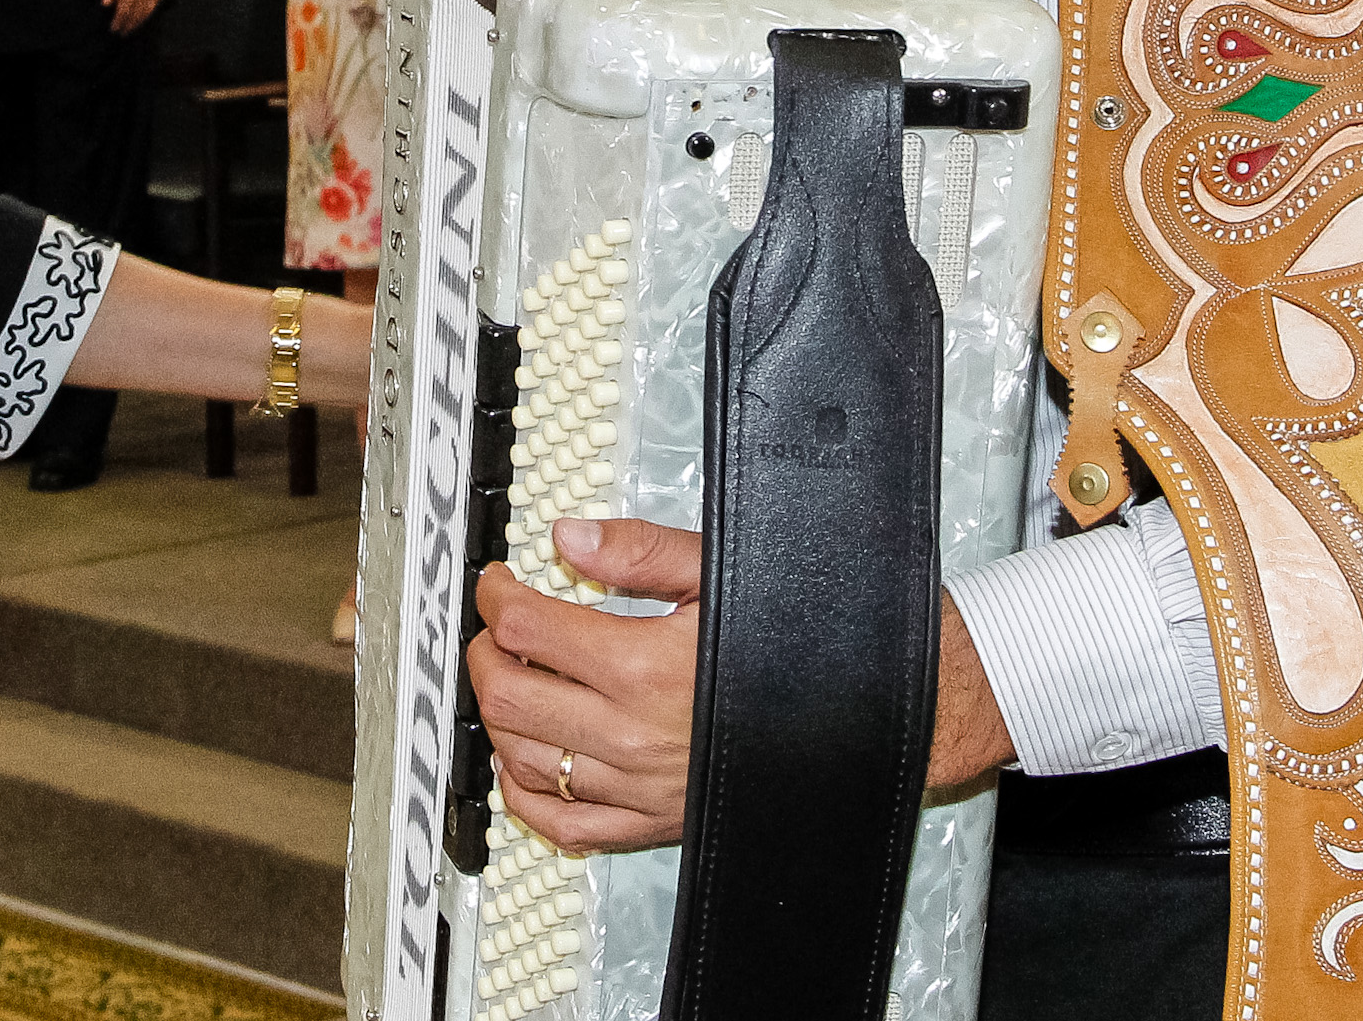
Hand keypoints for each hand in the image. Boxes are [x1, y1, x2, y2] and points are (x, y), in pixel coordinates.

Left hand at [102, 0, 164, 32]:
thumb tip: (106, 4)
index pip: (123, 9)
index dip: (119, 21)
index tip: (114, 29)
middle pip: (135, 12)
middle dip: (128, 24)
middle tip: (123, 33)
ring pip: (147, 10)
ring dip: (139, 21)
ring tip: (132, 28)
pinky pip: (155, 3)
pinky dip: (149, 12)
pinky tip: (144, 17)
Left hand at [464, 519, 1015, 854]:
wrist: (876, 707)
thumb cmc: (808, 635)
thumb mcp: (720, 572)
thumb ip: (638, 554)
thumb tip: (571, 538)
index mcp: (645, 665)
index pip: (530, 628)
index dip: (498, 596)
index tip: (498, 580)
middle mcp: (634, 734)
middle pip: (510, 695)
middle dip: (486, 651)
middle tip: (495, 623)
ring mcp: (639, 786)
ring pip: (524, 758)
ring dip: (498, 713)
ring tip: (510, 676)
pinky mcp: (653, 823)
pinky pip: (564, 823)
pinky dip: (527, 791)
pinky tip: (527, 759)